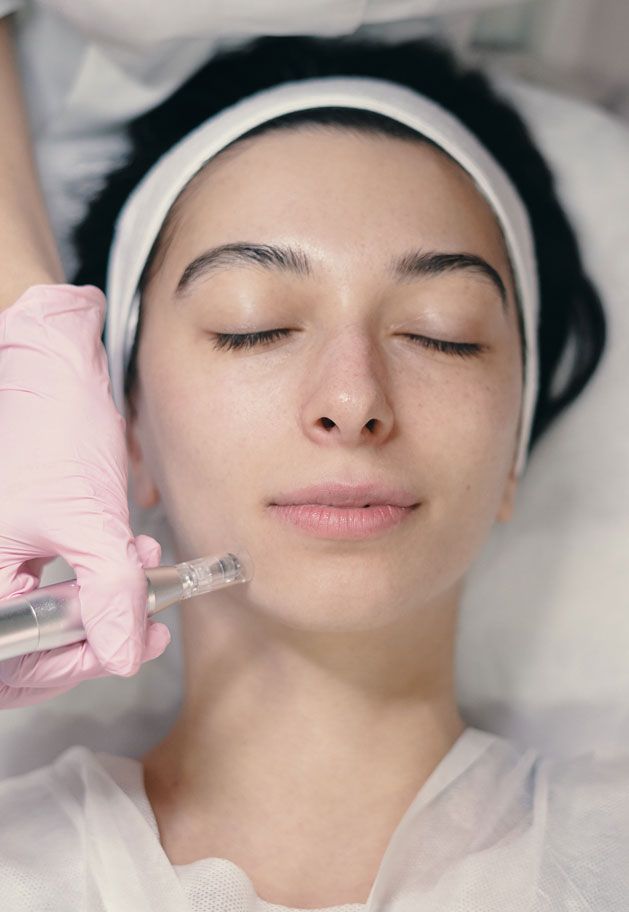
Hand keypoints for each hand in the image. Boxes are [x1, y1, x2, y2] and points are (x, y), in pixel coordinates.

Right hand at [0, 284, 170, 708]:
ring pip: (51, 614)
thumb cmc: (51, 429)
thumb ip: (109, 593)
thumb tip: (123, 655)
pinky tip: (130, 555)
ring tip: (143, 572)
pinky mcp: (20, 542)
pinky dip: (97, 576)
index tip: (126, 647)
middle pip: (33, 646)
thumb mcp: (88, 519)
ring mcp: (1, 559)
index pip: (15, 662)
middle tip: (145, 622)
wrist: (48, 367)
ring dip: (105, 601)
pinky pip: (56, 582)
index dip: (73, 666)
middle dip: (98, 632)